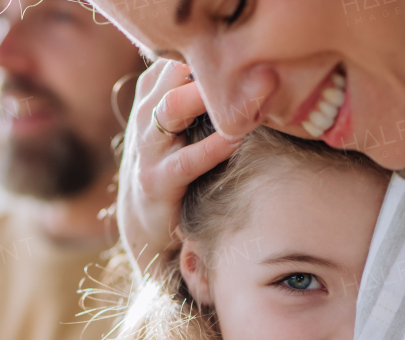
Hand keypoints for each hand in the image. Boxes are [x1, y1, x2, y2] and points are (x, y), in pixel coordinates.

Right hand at [118, 60, 240, 274]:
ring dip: (212, 97)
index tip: (249, 51)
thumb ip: (202, 96)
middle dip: (213, 64)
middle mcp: (145, 114)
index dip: (209, 51)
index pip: (177, 56)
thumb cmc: (174, 163)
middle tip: (259, 62)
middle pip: (173, 72)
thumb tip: (253, 72)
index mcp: (152, 95)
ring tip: (254, 92)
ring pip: (173, 106)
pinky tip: (238, 138)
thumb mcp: (180, 124)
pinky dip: (215, 147)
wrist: (144, 222)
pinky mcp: (157, 181)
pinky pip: (187, 159)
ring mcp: (148, 148)